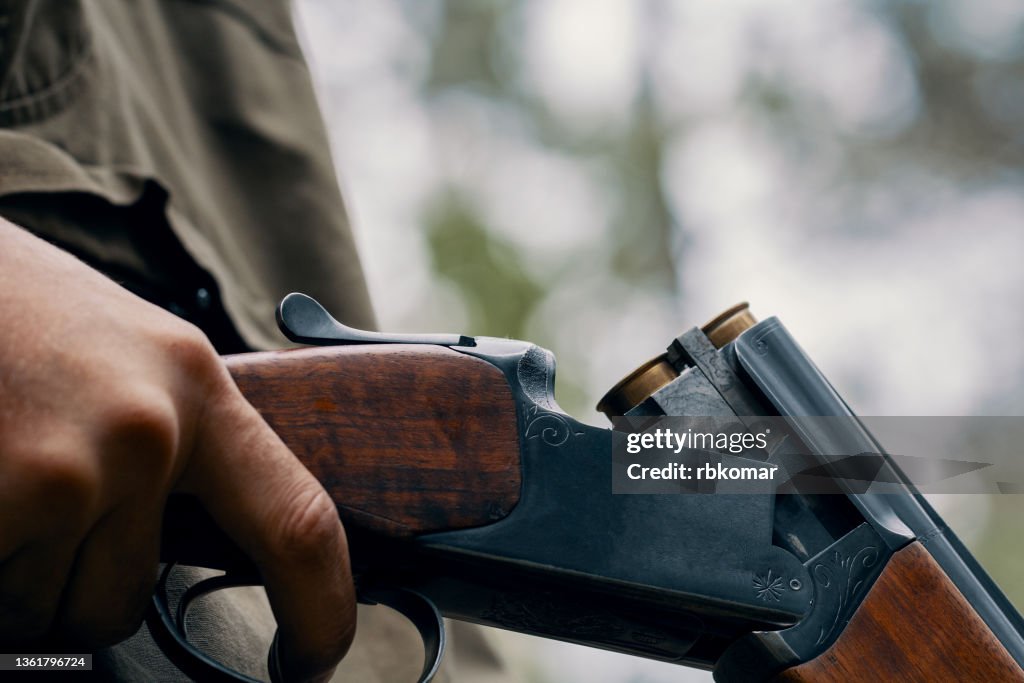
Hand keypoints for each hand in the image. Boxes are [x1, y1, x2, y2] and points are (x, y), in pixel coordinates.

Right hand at [0, 218, 354, 681]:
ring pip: (46, 610)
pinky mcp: (0, 497)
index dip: (322, 608)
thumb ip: (185, 446)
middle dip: (73, 591)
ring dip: (16, 575)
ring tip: (1, 475)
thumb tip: (214, 544)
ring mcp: (67, 469)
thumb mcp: (139, 361)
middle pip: (125, 602)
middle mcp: (147, 432)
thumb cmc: (29, 316)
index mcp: (200, 392)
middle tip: (38, 508)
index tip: (316, 658)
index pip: (299, 522)